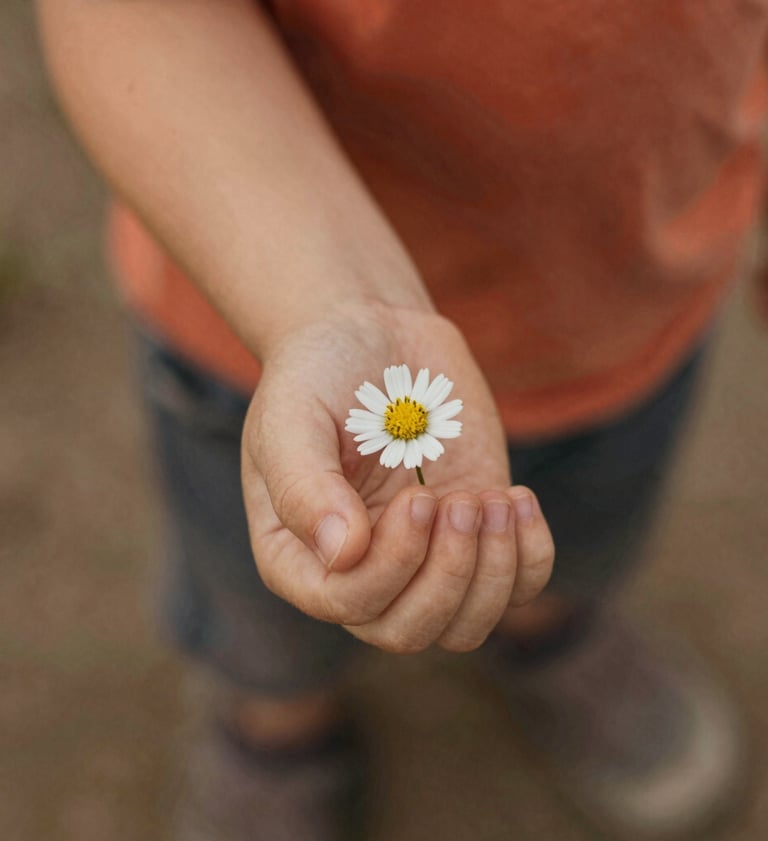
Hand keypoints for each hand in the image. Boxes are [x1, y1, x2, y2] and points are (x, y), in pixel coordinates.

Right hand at [241, 301, 553, 652]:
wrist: (371, 335)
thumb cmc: (318, 374)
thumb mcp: (293, 417)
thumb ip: (304, 486)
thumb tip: (343, 554)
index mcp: (302, 555)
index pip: (348, 605)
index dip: (393, 566)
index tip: (418, 496)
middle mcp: (361, 570)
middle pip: (408, 631)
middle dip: (449, 576)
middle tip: (460, 502)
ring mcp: (422, 557)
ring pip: (466, 626)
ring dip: (493, 571)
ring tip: (492, 500)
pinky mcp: (474, 536)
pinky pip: (516, 589)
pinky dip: (530, 558)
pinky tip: (518, 500)